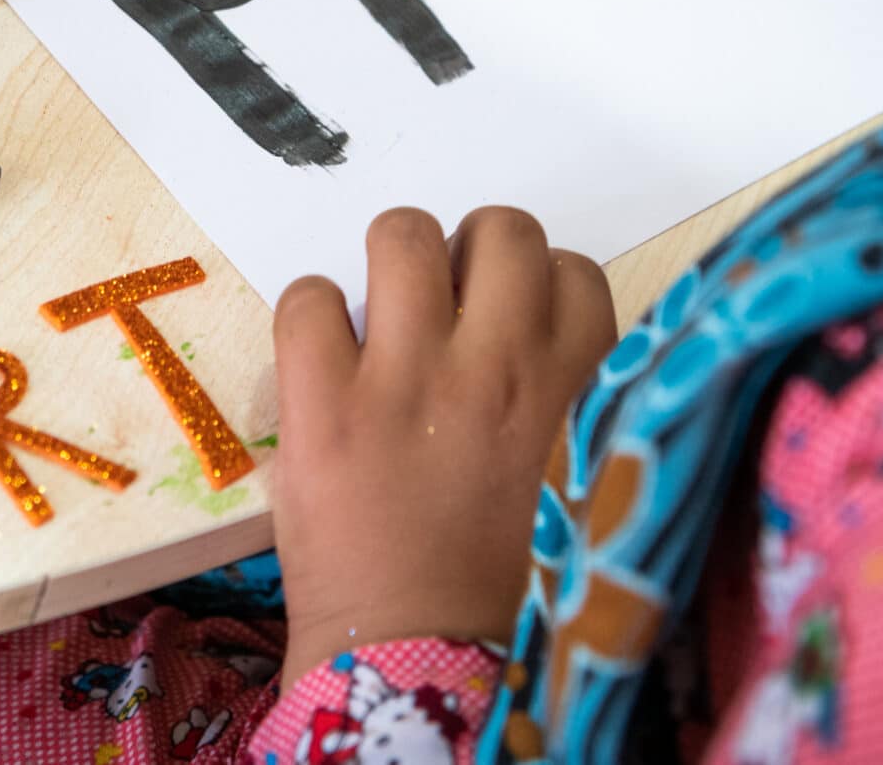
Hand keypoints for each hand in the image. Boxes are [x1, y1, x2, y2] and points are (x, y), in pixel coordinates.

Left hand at [270, 208, 615, 687]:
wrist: (417, 654)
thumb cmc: (500, 575)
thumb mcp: (570, 470)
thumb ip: (560, 392)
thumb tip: (517, 325)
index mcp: (573, 391)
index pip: (575, 272)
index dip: (538, 290)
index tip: (510, 326)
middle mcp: (498, 367)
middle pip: (502, 228)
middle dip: (472, 254)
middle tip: (448, 309)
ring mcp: (406, 379)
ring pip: (403, 232)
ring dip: (394, 264)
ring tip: (384, 319)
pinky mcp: (322, 403)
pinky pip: (307, 296)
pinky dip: (310, 316)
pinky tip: (325, 362)